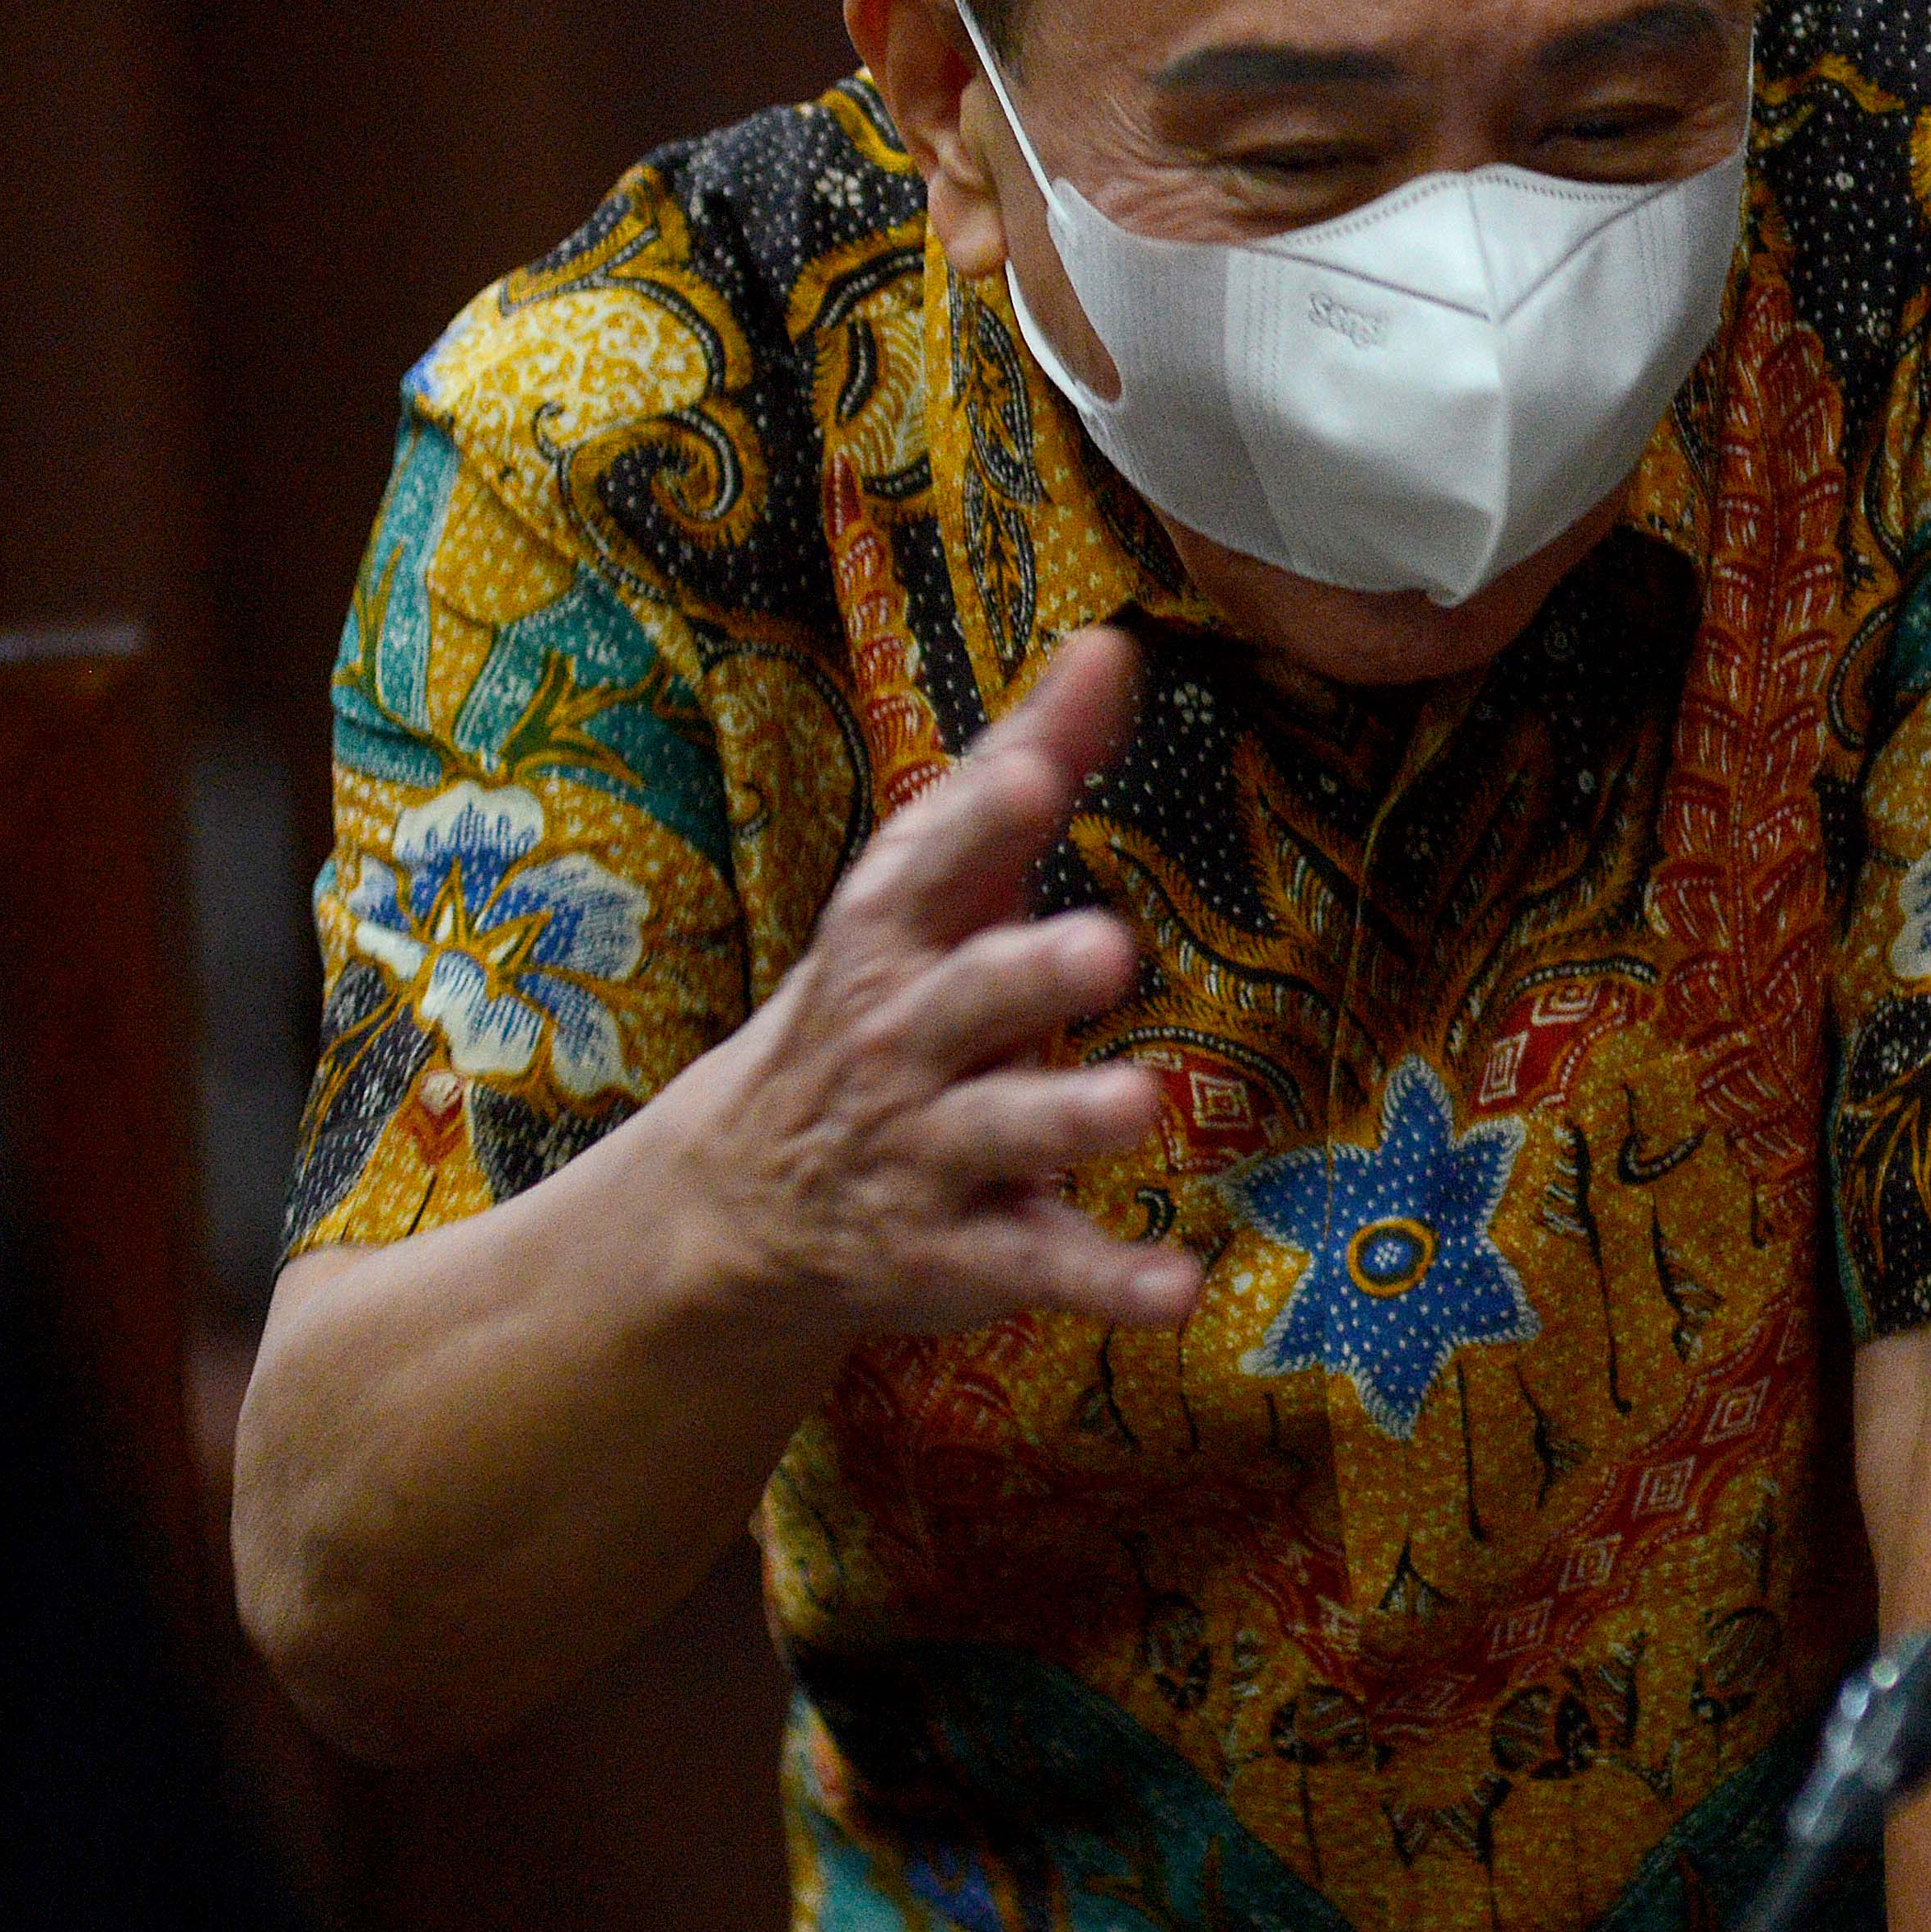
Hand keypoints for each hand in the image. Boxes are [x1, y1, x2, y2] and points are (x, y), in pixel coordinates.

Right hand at [654, 629, 1190, 1347]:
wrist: (752, 1193)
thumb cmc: (886, 996)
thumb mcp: (938, 883)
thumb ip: (1025, 765)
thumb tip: (1109, 644)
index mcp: (891, 937)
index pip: (924, 866)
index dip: (976, 821)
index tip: (1034, 774)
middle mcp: (900, 1040)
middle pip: (965, 1001)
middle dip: (1029, 974)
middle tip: (1109, 948)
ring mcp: (924, 1150)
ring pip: (1002, 1133)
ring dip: (1070, 1118)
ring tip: (1146, 1103)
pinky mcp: (960, 1250)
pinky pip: (1037, 1264)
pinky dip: (1105, 1282)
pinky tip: (1178, 1287)